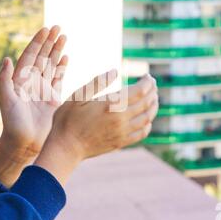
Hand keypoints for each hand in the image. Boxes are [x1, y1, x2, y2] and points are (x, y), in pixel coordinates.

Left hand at [0, 26, 67, 186]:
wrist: (24, 143)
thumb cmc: (12, 123)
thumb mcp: (6, 100)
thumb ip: (5, 79)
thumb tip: (7, 58)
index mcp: (20, 80)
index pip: (30, 56)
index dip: (37, 42)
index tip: (45, 30)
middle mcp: (31, 82)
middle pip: (42, 57)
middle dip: (49, 42)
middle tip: (58, 27)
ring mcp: (42, 89)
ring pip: (51, 65)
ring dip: (57, 51)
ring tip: (64, 37)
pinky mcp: (52, 98)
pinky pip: (58, 79)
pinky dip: (62, 68)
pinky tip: (66, 57)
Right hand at [35, 71, 158, 184]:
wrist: (66, 147)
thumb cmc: (68, 120)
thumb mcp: (77, 96)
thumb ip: (97, 83)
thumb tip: (115, 72)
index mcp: (112, 105)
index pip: (139, 91)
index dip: (147, 82)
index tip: (148, 76)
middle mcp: (121, 119)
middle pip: (146, 103)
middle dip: (152, 92)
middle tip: (153, 84)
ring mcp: (122, 133)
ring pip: (147, 118)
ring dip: (153, 107)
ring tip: (154, 99)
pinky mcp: (120, 143)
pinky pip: (142, 133)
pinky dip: (148, 124)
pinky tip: (147, 120)